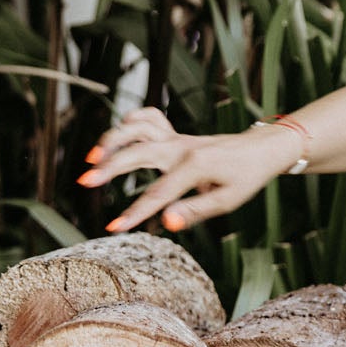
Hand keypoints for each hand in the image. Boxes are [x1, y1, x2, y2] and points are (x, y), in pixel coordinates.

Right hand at [79, 107, 297, 232]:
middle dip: (110, 167)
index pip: (158, 194)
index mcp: (194, 166)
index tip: (114, 227)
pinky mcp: (175, 135)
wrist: (260, 149)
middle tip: (85, 182)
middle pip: (138, 153)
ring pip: (138, 129)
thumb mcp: (227, 200)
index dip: (134, 213)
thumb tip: (168, 222)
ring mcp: (176, 138)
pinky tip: (118, 138)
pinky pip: (149, 119)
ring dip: (113, 139)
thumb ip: (196, 211)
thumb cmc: (246, 177)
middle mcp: (181, 147)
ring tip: (93, 158)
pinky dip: (131, 122)